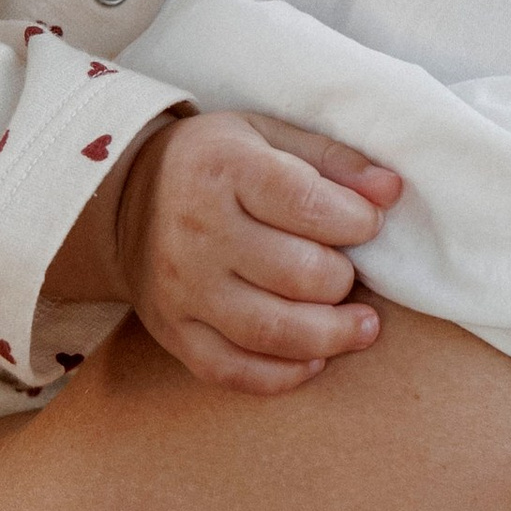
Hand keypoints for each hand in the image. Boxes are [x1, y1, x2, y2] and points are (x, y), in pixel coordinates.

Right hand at [114, 112, 403, 394]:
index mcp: (224, 169)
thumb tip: (390, 190)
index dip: (356, 220)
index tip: (369, 223)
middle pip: (298, 274)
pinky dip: (284, 374)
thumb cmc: (215, 164)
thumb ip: (332, 160)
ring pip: (272, 331)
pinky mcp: (174, 332)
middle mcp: (197, 231)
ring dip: (332, 335)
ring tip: (361, 326)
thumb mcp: (267, 136)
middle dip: (343, 279)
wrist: (120, 200)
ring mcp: (182, 288)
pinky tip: (315, 357)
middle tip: (351, 274)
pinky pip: (234, 370)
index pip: (306, 203)